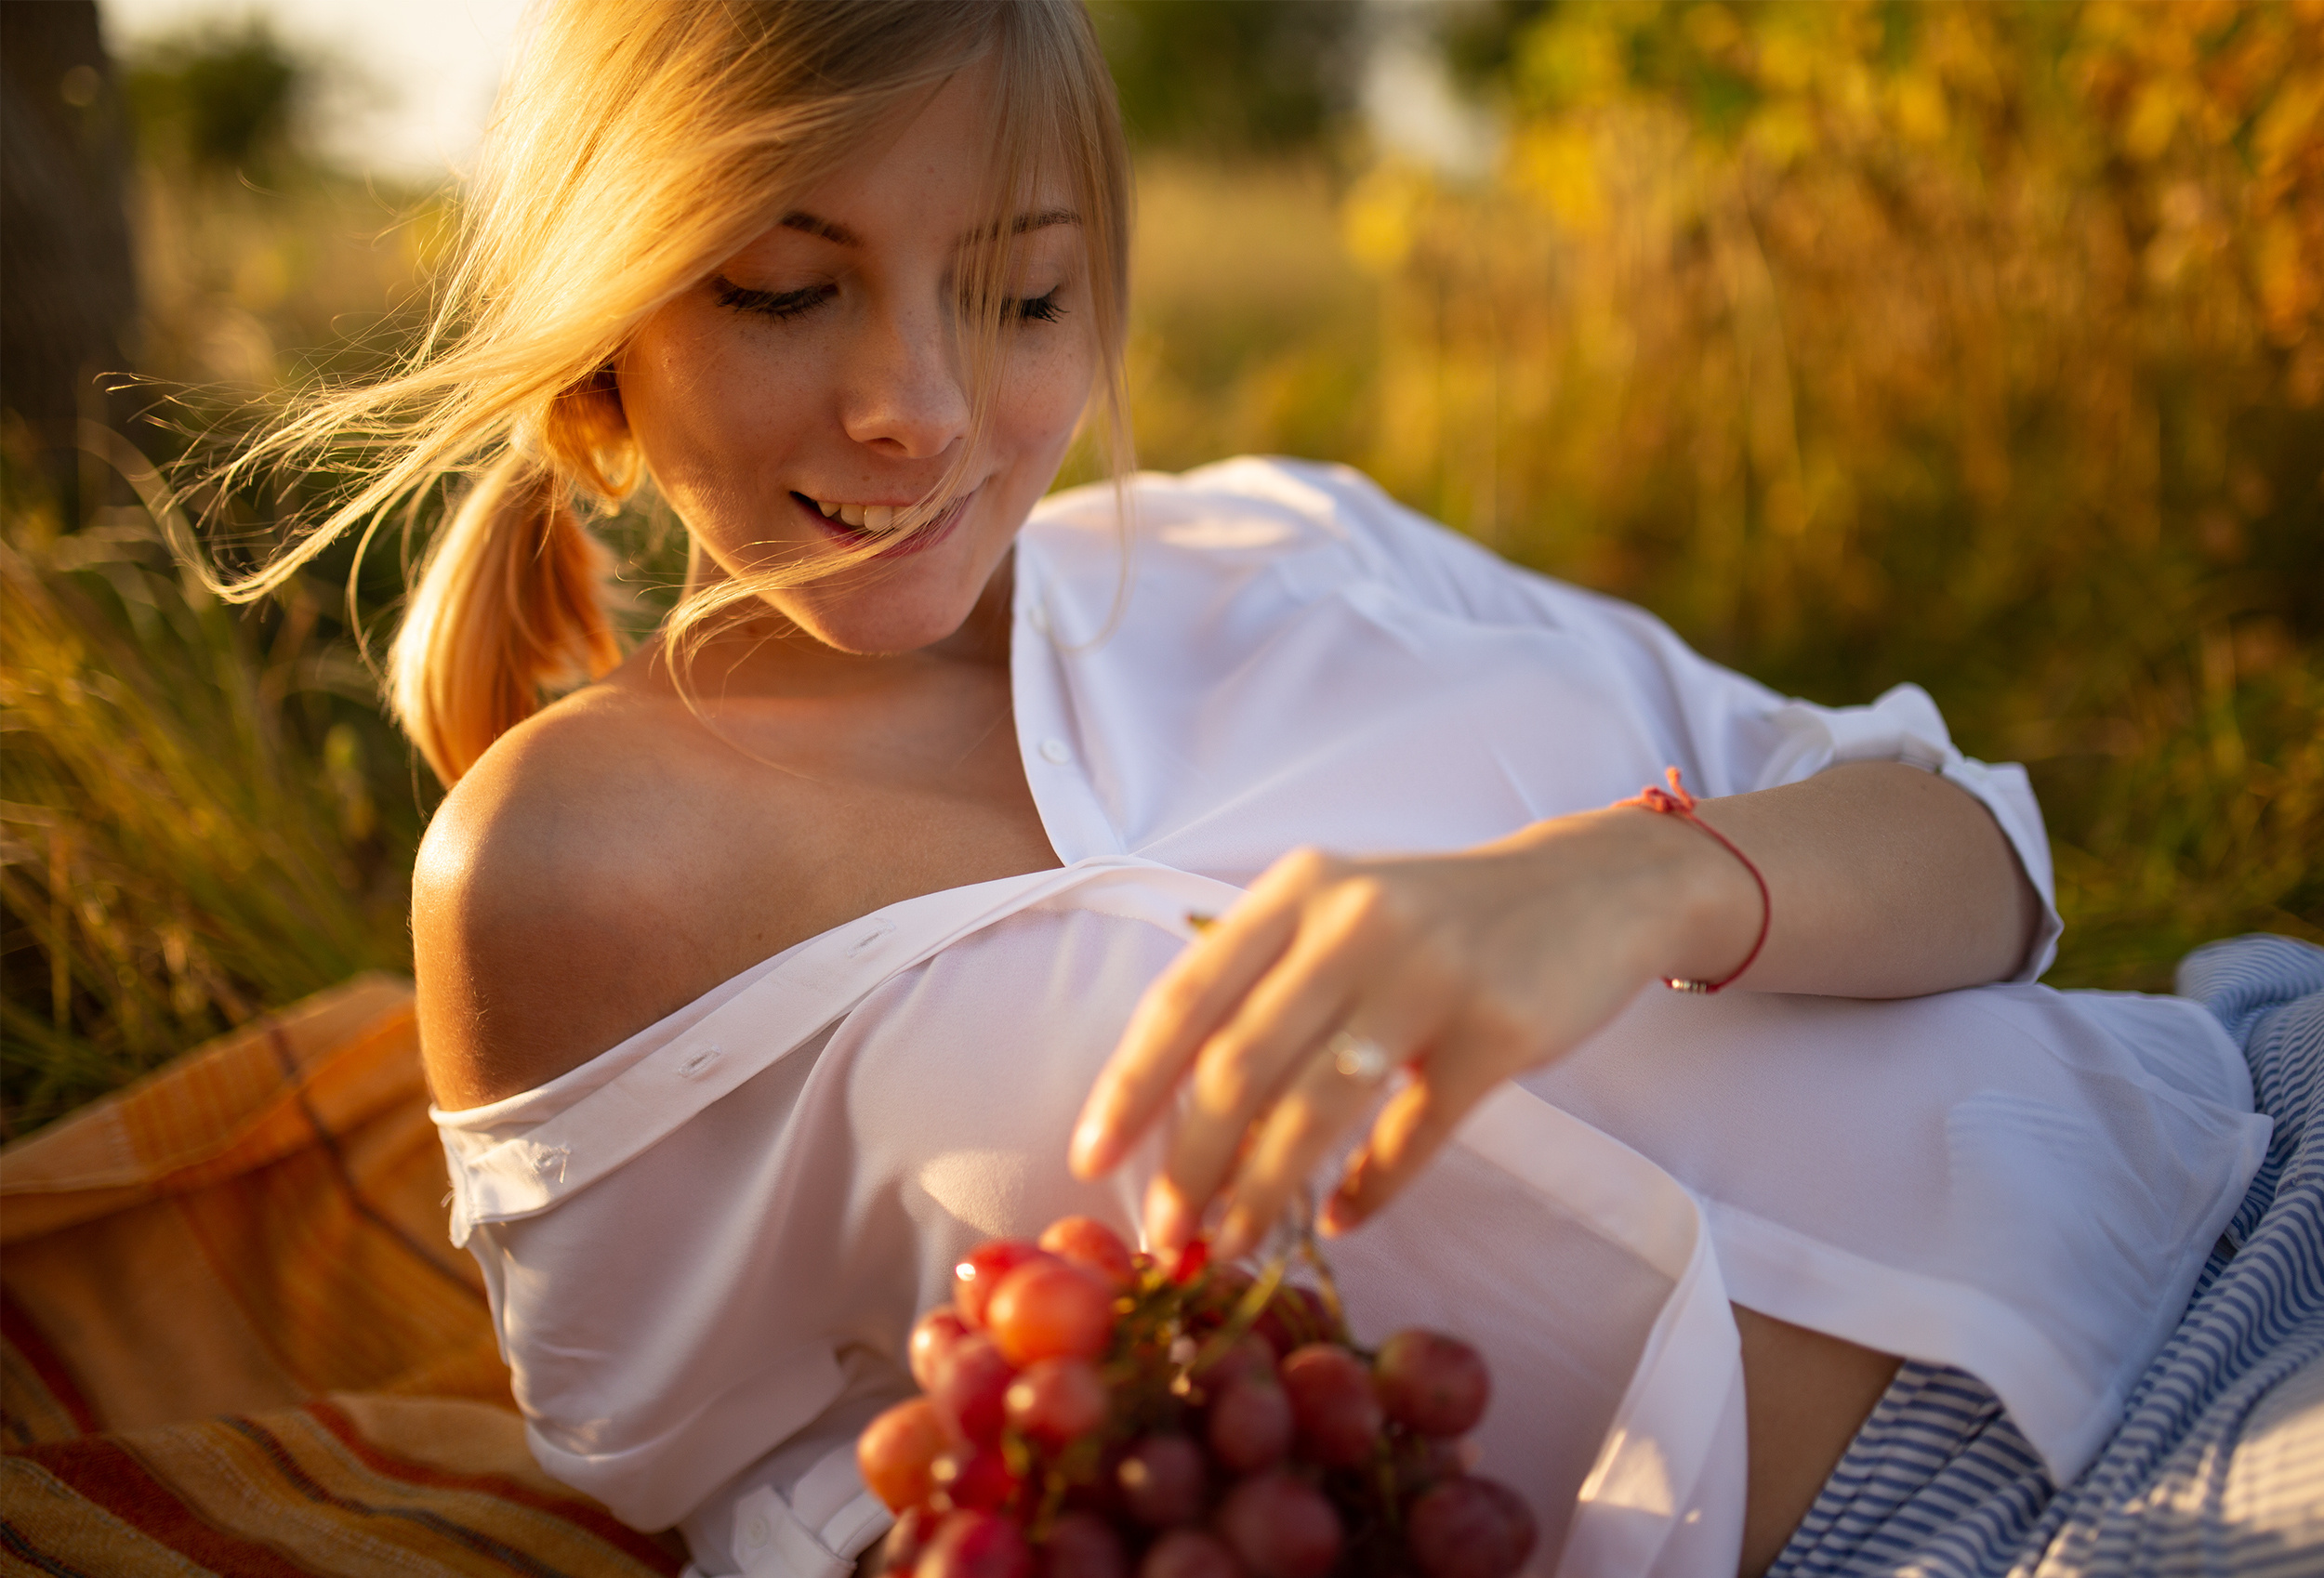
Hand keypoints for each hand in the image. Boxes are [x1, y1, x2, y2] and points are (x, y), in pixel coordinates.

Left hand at [1067, 806, 1759, 1261]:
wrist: (1588, 890)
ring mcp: (1429, 974)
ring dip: (1265, 1191)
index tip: (1090, 1154)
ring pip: (1316, 1107)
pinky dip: (1371, 1189)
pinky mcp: (1496, 1030)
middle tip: (1165, 1233)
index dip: (1131, 1084)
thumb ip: (1260, 981)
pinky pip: (1413, 1133)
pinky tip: (1342, 1222)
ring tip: (1234, 1245)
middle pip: (1240, 1064)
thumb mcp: (1336, 911)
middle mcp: (1352, 922)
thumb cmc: (1434, 919)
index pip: (1185, 996)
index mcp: (1294, 891)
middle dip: (1190, 1163)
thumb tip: (1170, 1106)